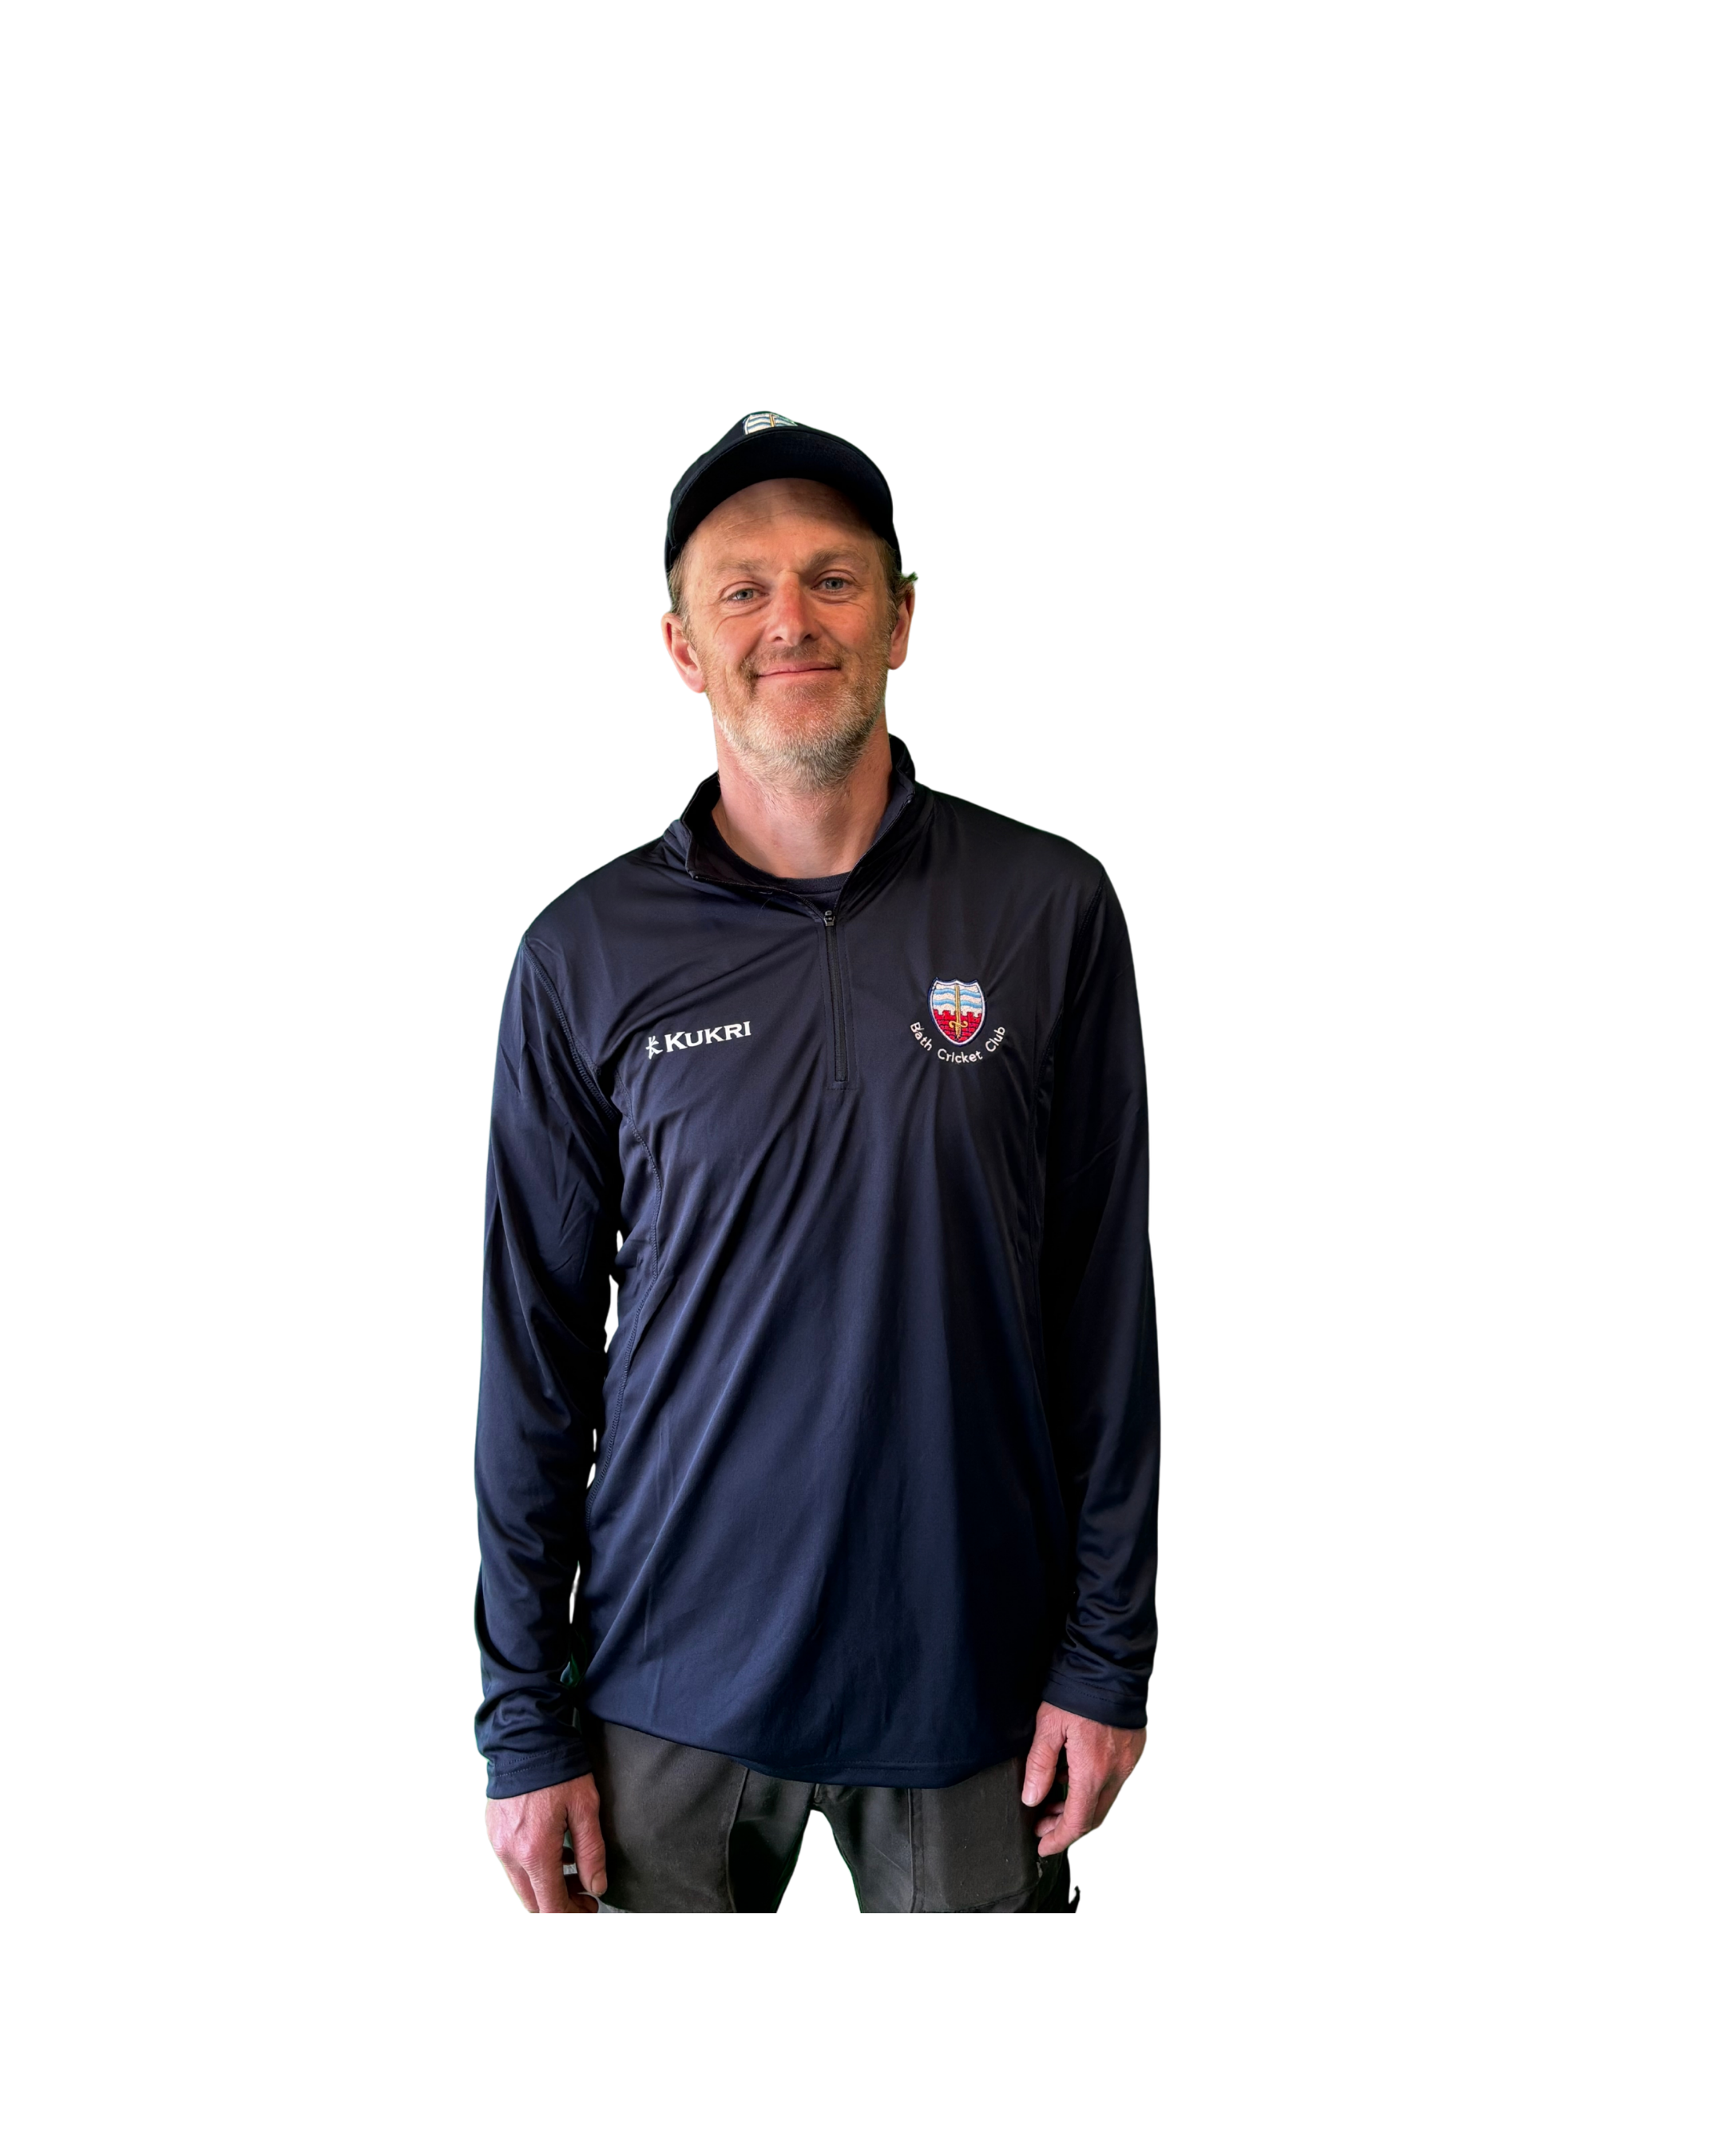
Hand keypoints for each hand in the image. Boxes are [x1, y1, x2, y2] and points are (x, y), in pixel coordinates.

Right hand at [485, 1772, 608, 1915]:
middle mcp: (512, 1855)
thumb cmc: (558, 1770)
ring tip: (573, 1867)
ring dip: (547, 1887)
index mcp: (536, 1853)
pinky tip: (555, 1850)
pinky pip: (513, 1866)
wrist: (525, 1739)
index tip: (590, 1907)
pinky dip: (533, 1869)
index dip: (574, 1916)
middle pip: (534, 1904)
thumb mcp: (586, 1808)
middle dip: (561, 1905)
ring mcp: (499, 1845)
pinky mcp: (494, 1833)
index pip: (552, 1908)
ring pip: (523, 1886)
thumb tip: (597, 1886)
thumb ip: (592, 1852)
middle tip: (584, 1891)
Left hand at [1021, 1701, 1147, 1859]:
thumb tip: (1032, 1798)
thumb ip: (1040, 1765)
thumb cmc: (1078, 1691)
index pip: (1076, 1822)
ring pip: (1104, 1801)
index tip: (1043, 1846)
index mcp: (1092, 1772)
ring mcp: (1127, 1763)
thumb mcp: (1049, 1726)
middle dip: (1066, 1828)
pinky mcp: (1132, 1751)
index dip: (1058, 1840)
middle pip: (1092, 1817)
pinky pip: (1113, 1782)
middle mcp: (1115, 1773)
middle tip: (1043, 1825)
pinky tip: (1073, 1777)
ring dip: (1079, 1808)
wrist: (1111, 1666)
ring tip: (1053, 1802)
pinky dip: (1092, 1789)